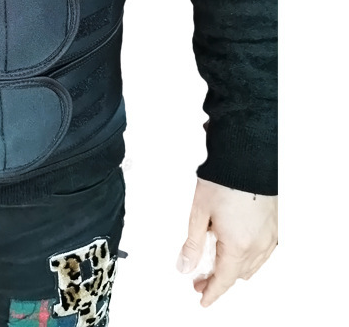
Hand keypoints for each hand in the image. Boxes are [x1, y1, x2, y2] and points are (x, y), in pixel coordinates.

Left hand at [176, 177, 277, 306]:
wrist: (246, 158)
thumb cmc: (223, 180)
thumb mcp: (199, 212)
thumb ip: (192, 243)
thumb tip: (184, 266)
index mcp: (238, 244)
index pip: (224, 279)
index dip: (211, 292)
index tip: (202, 299)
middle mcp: (258, 245)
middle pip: (238, 274)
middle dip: (218, 279)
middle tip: (200, 279)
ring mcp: (269, 236)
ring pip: (252, 266)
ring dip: (234, 269)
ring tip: (215, 264)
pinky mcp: (274, 226)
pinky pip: (263, 253)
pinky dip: (248, 258)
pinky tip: (236, 250)